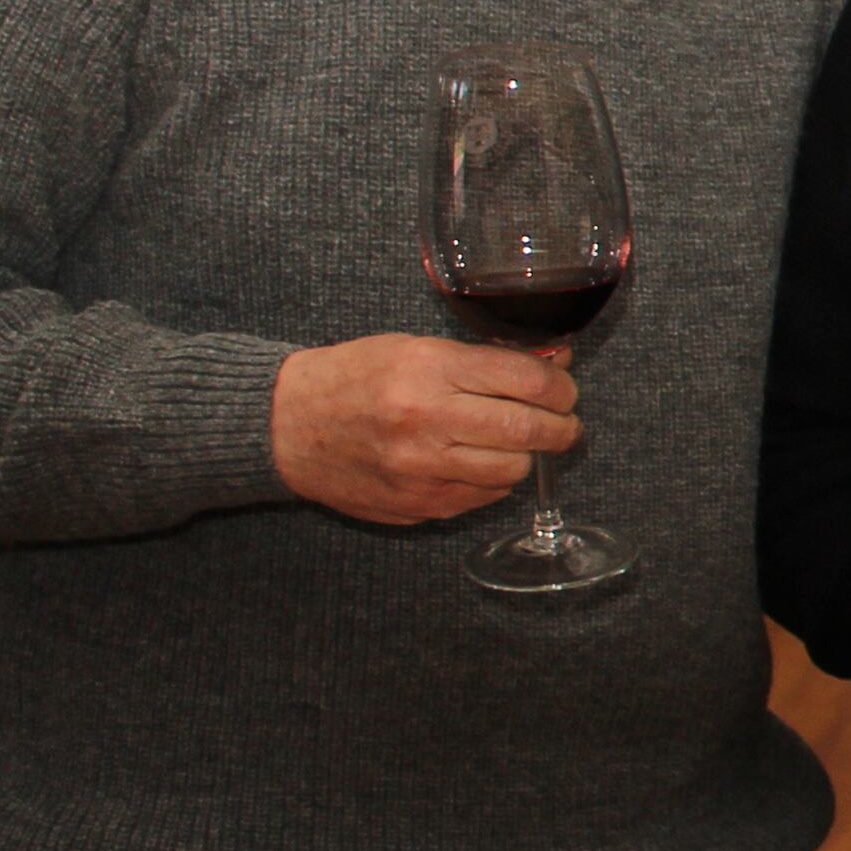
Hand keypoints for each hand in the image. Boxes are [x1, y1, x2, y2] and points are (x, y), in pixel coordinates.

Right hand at [271, 334, 577, 525]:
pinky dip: (494, 480)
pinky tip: (479, 462)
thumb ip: (482, 359)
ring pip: (513, 469)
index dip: (560, 386)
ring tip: (518, 441)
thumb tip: (553, 363)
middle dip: (561, 425)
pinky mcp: (418, 502)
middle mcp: (427, 420)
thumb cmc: (352, 377)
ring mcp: (422, 468)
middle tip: (564, 422)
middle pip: (529, 429)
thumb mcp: (414, 348)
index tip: (564, 389)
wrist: (285, 424)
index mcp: (428, 369)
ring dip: (527, 455)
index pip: (527, 380)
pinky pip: (484, 496)